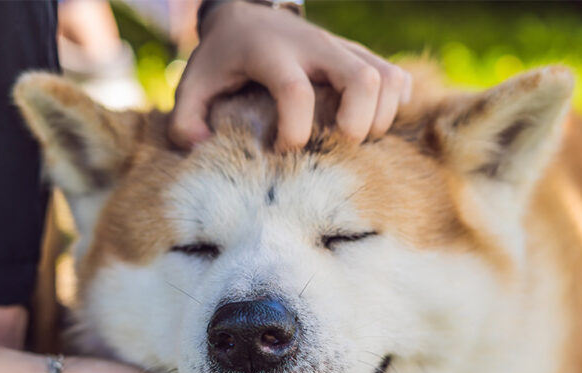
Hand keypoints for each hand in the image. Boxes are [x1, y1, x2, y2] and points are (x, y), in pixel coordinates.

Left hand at [170, 1, 411, 150]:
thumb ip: (185, 119)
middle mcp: (314, 47)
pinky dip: (393, 104)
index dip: (294, 131)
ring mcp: (342, 48)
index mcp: (271, 53)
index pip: (295, 92)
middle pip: (361, 80)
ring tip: (354, 139)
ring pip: (386, 78)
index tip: (282, 150)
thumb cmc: (222, 58)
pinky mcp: (359, 55)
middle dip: (359, 125)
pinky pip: (395, 77)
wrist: (250, 12)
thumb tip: (199, 148)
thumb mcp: (194, 82)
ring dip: (379, 118)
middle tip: (339, 147)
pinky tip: (371, 121)